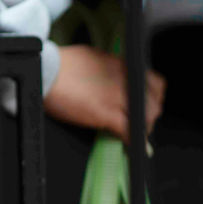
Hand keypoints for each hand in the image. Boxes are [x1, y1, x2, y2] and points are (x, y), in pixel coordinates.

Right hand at [44, 45, 165, 142]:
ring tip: (133, 134)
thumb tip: (119, 79)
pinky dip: (132, 141)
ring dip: (141, 129)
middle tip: (140, 123)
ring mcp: (117, 97)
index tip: (149, 105)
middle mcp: (125, 80)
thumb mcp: (96, 58)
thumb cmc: (64, 64)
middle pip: (154, 104)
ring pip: (145, 118)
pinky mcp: (107, 113)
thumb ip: (113, 70)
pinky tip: (129, 145)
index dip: (154, 98)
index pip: (155, 83)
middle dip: (149, 116)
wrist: (46, 70)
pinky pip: (130, 131)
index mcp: (124, 66)